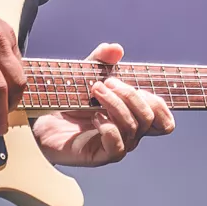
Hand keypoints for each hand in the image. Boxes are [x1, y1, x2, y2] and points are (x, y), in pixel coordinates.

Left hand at [32, 43, 174, 166]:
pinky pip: (118, 147)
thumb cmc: (69, 101)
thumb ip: (101, 61)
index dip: (158, 104)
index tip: (138, 86)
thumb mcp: (86, 75)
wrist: (43, 120)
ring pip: (132, 127)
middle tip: (105, 84)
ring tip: (95, 92)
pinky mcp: (100, 156)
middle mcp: (128, 133)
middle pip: (149, 118)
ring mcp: (116, 145)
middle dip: (129, 95)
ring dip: (114, 104)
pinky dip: (108, 127)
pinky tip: (94, 117)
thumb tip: (115, 49)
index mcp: (132, 115)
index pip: (163, 118)